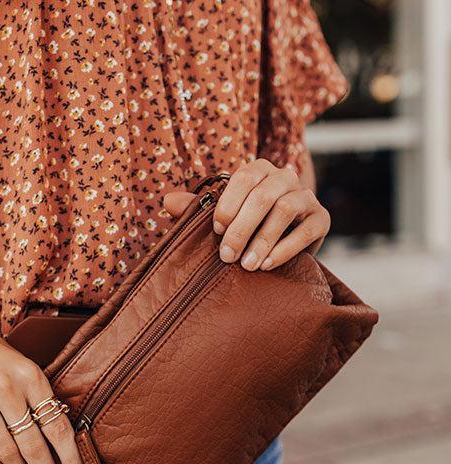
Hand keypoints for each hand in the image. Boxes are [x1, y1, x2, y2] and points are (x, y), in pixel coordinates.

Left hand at [163, 158, 329, 270]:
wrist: (282, 250)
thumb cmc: (244, 231)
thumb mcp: (221, 220)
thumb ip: (196, 210)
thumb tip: (167, 202)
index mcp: (259, 171)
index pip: (244, 178)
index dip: (229, 204)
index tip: (215, 231)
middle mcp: (285, 177)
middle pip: (264, 196)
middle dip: (242, 228)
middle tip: (227, 256)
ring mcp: (305, 197)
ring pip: (285, 210)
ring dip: (263, 240)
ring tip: (247, 266)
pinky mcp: (322, 219)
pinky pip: (306, 230)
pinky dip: (285, 249)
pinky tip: (267, 265)